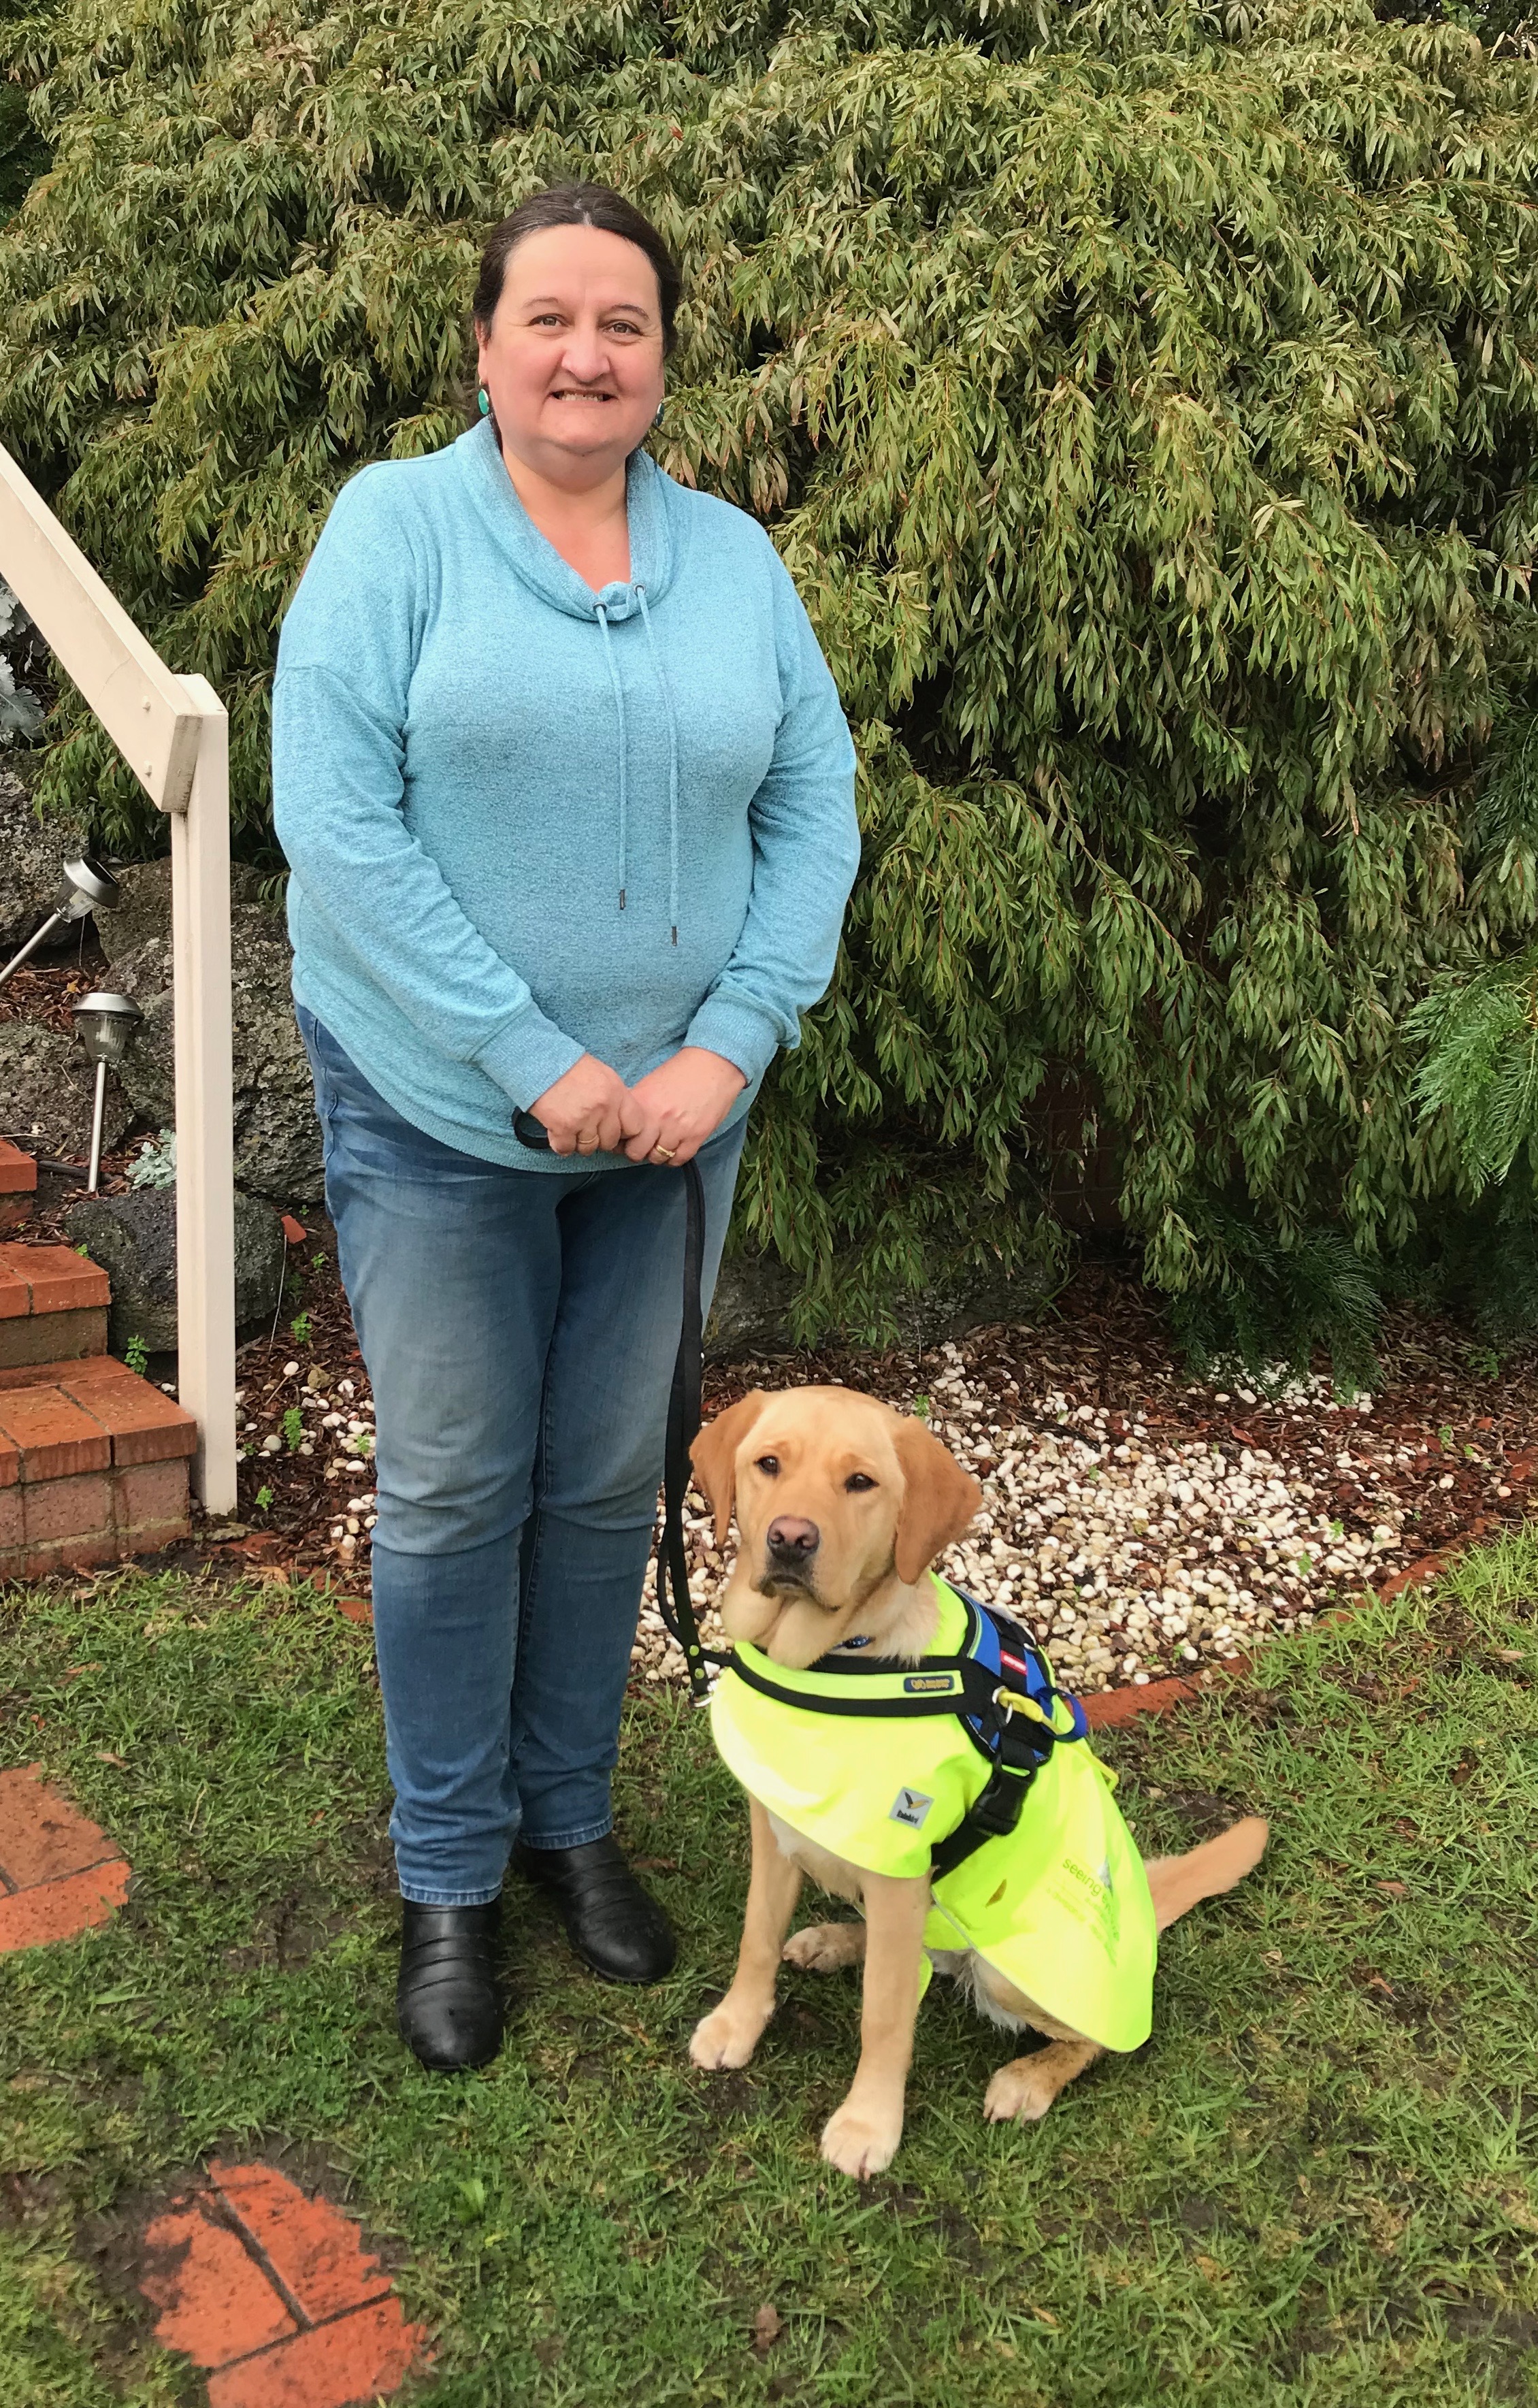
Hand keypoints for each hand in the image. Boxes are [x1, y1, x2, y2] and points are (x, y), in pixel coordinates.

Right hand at [527, 1054, 630, 1156]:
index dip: (624, 1132)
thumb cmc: (570, 1067)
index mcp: (617, 1092)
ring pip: (589, 1148)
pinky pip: (567, 1149)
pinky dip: (561, 1144)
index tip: (614, 1130)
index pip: (635, 1126)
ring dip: (579, 1143)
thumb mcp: (604, 1076)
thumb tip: (621, 1121)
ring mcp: (584, 1118)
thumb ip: (616, 1098)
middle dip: (599, 1139)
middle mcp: (604, 1107)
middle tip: (586, 1128)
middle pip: (610, 1141)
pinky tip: (558, 1133)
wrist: (539, 1060)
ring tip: (571, 1128)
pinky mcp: (563, 1127)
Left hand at [621, 1047, 746, 1166]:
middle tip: (644, 1144)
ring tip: (661, 1143)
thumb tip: (624, 1126)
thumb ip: (637, 1105)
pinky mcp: (696, 1137)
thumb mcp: (650, 1084)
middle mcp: (657, 1118)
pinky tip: (675, 1146)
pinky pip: (678, 1159)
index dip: (622, 1139)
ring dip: (657, 1153)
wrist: (713, 1066)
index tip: (627, 1138)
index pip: (621, 1134)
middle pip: (636, 1152)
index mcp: (642, 1103)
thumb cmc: (681, 1072)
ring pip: (657, 1158)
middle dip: (638, 1150)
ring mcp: (677, 1129)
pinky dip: (674, 1157)